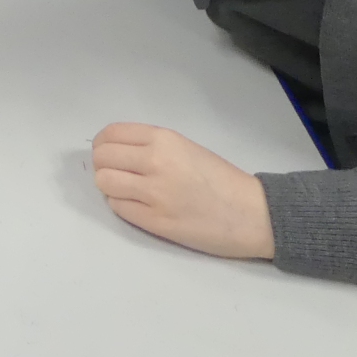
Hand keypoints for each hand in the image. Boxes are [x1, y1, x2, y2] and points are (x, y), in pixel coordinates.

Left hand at [91, 123, 274, 258]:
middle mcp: (154, 162)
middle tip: (119, 174)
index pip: (111, 134)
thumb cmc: (221, 179)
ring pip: (104, 182)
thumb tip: (114, 151)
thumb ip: (150, 145)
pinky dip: (122, 205)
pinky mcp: (155, 221)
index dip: (104, 144)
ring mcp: (153, 193)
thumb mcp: (184, 148)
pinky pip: (118, 207)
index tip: (109, 153)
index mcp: (163, 140)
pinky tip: (139, 206)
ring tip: (127, 191)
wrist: (254, 214)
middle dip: (104, 166)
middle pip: (102, 158)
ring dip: (110, 186)